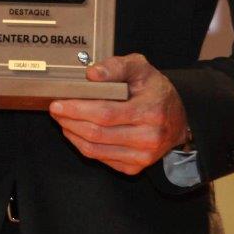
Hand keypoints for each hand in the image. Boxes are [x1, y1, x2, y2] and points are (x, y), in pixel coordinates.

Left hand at [49, 53, 188, 174]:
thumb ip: (116, 66)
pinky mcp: (135, 167)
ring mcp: (142, 156)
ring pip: (96, 150)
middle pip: (97, 134)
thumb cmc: (155, 90)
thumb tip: (91, 74)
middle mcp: (148, 138)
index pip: (105, 114)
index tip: (58, 103)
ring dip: (73, 134)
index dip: (78, 109)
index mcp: (150, 111)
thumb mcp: (140, 68)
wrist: (177, 120)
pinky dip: (84, 145)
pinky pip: (101, 159)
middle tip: (55, 109)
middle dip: (70, 121)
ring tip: (63, 119)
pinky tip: (77, 131)